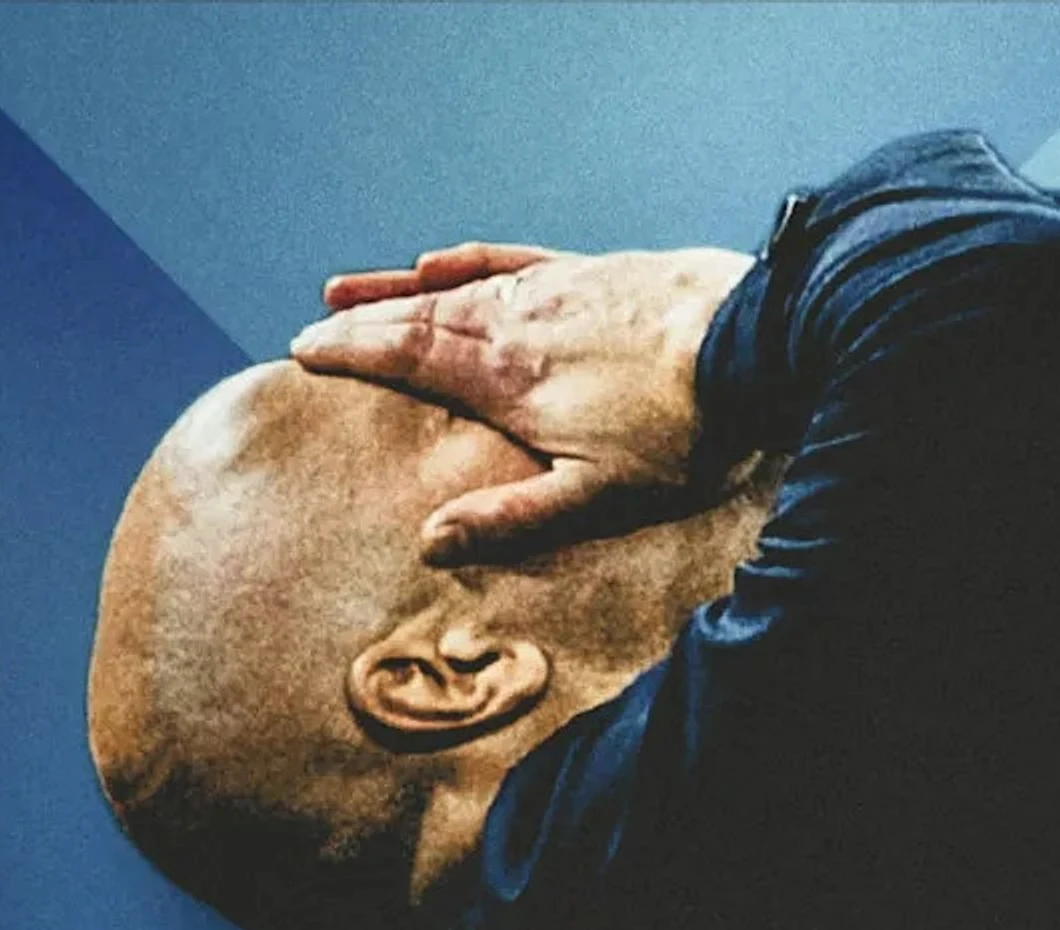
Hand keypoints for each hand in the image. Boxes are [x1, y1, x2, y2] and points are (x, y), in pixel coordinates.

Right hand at [294, 241, 756, 564]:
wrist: (755, 342)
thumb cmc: (685, 429)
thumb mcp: (601, 496)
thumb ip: (514, 516)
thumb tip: (432, 539)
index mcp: (504, 379)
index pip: (405, 360)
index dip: (351, 356)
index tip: (304, 355)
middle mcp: (514, 323)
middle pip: (417, 319)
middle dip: (360, 325)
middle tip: (312, 331)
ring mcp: (552, 290)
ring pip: (455, 286)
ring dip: (397, 291)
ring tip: (347, 290)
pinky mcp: (592, 272)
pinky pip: (509, 260)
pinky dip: (465, 261)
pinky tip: (440, 260)